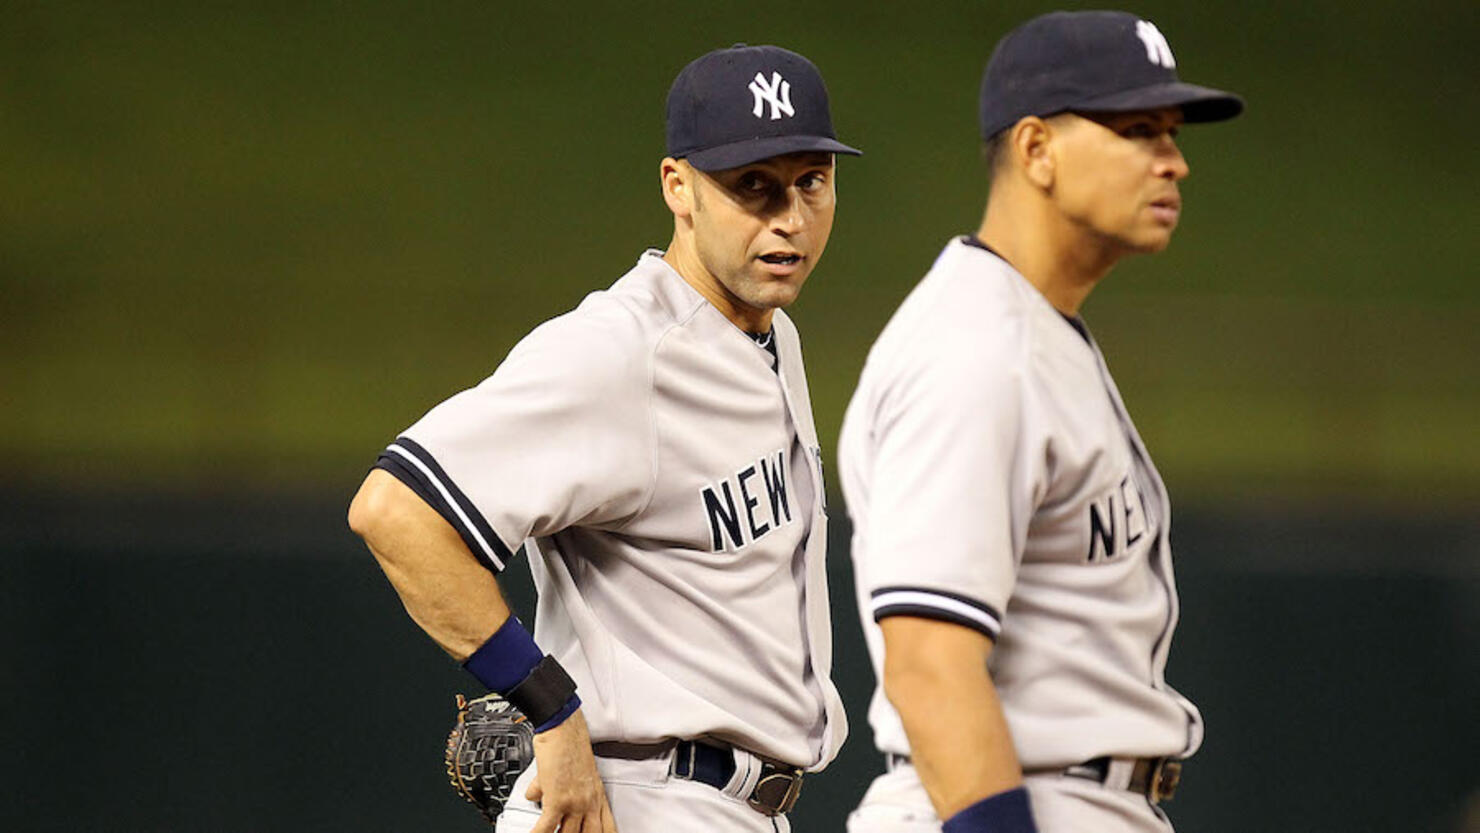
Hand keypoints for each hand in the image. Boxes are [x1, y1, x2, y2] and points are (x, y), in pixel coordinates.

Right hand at [525, 710, 616, 832]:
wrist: (563, 728)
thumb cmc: (569, 742)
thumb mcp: (572, 771)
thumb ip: (558, 788)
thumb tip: (536, 795)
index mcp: (597, 796)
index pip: (607, 828)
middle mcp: (589, 802)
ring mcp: (575, 803)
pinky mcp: (557, 800)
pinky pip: (546, 828)